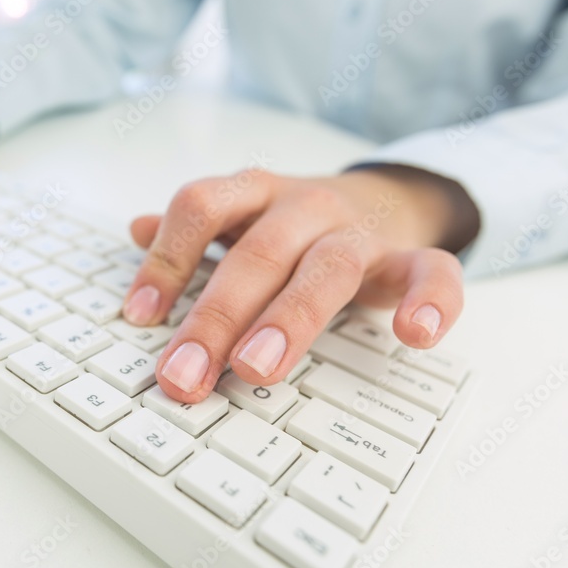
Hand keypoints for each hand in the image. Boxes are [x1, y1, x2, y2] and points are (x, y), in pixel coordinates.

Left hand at [121, 165, 478, 402]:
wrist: (384, 198)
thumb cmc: (298, 223)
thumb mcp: (244, 213)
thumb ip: (196, 227)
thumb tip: (136, 230)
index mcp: (256, 193)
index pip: (202, 208)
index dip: (169, 258)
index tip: (140, 316)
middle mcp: (305, 205)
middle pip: (257, 254)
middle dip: (214, 317)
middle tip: (184, 374)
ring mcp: (360, 232)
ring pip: (326, 268)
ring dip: (288, 319)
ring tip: (255, 369)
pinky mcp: (411, 258)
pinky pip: (431, 273)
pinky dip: (430, 301)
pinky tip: (415, 335)